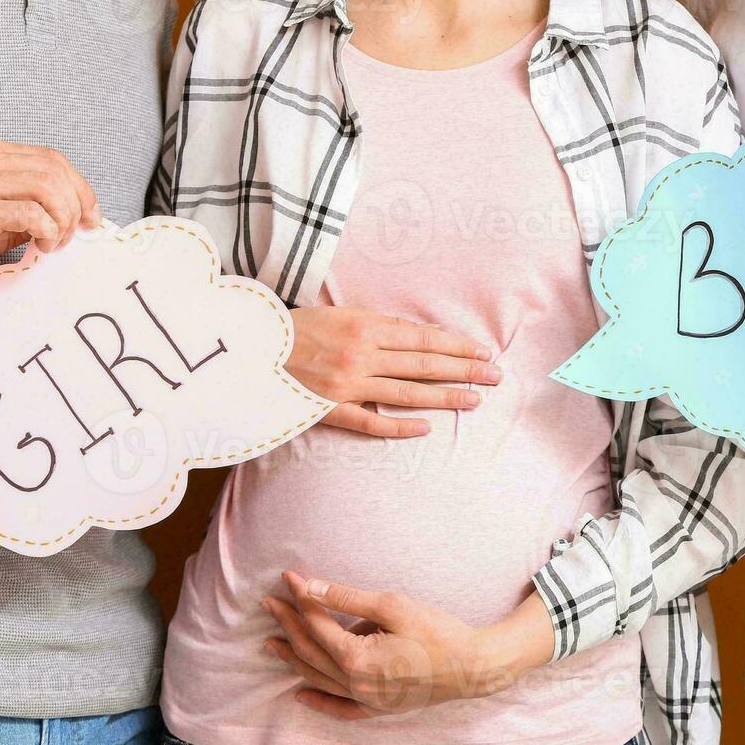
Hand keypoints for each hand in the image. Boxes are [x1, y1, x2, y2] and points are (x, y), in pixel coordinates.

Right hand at [0, 138, 102, 288]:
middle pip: (55, 171)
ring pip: (48, 189)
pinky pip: (30, 214)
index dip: (81, 188)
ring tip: (53, 243)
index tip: (92, 216)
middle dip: (76, 206)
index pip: (52, 159)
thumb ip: (29, 202)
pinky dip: (48, 231)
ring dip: (62, 221)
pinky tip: (41, 245)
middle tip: (73, 235)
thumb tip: (76, 215)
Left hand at [260, 571, 551, 718]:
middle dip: (289, 625)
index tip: (289, 578)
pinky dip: (319, 702)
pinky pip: (340, 709)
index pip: (317, 626)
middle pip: (311, 652)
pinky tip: (300, 695)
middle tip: (270, 604)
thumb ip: (347, 599)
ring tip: (271, 644)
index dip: (301, 600)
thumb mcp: (392, 606)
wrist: (474, 667)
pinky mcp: (379, 707)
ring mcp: (366, 700)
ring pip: (319, 679)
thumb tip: (310, 588)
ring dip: (293, 660)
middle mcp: (355, 684)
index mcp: (356, 659)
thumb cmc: (438, 632)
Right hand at [287, 307, 502, 437]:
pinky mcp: (330, 410)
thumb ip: (381, 325)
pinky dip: (400, 427)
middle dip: (464, 369)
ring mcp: (346, 385)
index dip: (456, 345)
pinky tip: (425, 429)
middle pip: (424, 364)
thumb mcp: (340, 314)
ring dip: (444, 397)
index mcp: (364, 326)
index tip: (482, 352)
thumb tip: (424, 334)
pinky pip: (372, 422)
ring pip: (407, 393)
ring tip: (474, 400)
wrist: (248, 350)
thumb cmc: (295, 328)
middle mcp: (360, 355)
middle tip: (496, 375)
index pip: (423, 339)